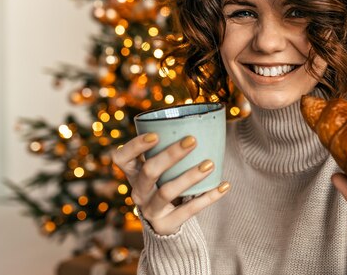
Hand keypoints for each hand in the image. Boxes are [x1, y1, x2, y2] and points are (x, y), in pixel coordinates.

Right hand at [112, 132, 229, 235]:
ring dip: (190, 176)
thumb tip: (202, 122)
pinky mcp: (166, 224)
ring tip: (210, 164)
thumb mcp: (159, 169)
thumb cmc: (165, 183)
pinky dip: (208, 197)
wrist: (164, 222)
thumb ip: (168, 149)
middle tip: (192, 140)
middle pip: (149, 172)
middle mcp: (138, 192)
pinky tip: (224, 185)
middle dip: (170, 155)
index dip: (135, 146)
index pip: (122, 158)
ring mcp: (150, 210)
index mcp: (133, 173)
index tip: (156, 135)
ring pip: (167, 192)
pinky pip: (188, 210)